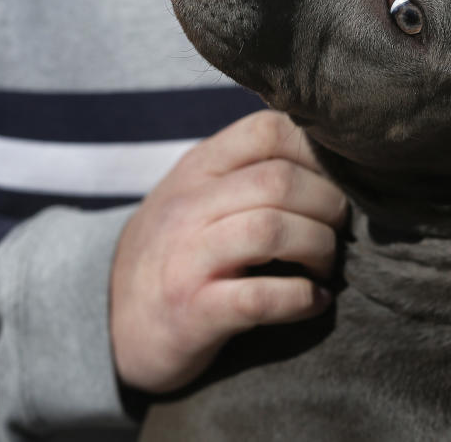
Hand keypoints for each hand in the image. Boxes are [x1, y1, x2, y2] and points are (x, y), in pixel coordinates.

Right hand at [110, 111, 346, 392]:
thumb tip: (329, 158)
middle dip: (329, 204)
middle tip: (340, 229)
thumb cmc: (175, 251)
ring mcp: (188, 258)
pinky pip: (261, 297)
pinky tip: (314, 300)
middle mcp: (190, 206)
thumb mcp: (197, 194)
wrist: (110, 321)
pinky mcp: (194, 311)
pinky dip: (302, 298)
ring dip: (319, 247)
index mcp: (199, 168)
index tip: (337, 181)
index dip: (316, 151)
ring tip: (326, 265)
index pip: (266, 129)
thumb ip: (246, 170)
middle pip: (279, 181)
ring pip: (272, 230)